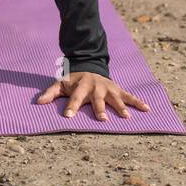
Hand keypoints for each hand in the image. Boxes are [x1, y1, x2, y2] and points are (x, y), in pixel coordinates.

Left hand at [36, 72, 150, 119]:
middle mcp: (96, 87)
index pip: (74, 98)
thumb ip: (50, 93)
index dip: (71, 107)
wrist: (89, 66)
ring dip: (120, 107)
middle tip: (102, 120)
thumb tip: (38, 102)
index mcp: (81, 86)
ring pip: (115, 98)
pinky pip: (129, 96)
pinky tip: (147, 109)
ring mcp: (108, 88)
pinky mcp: (118, 89)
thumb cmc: (73, 81)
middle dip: (100, 109)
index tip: (68, 117)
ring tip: (126, 117)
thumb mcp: (60, 83)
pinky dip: (138, 102)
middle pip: (97, 100)